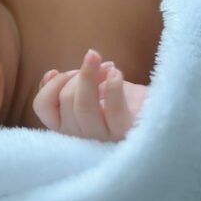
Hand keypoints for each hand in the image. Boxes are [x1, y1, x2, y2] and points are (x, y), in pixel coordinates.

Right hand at [32, 49, 148, 140]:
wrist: (158, 108)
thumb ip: (65, 85)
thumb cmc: (120, 98)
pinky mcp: (124, 134)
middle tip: (94, 62)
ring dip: (91, 75)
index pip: (42, 107)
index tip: (66, 70)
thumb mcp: (88, 88)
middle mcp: (80, 137)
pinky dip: (113, 86)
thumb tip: (50, 75)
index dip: (51, 83)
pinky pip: (112, 110)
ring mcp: (102, 138)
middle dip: (78, 74)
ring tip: (106, 65)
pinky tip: (116, 72)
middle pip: (65, 99)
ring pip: (82, 106)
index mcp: (67, 126)